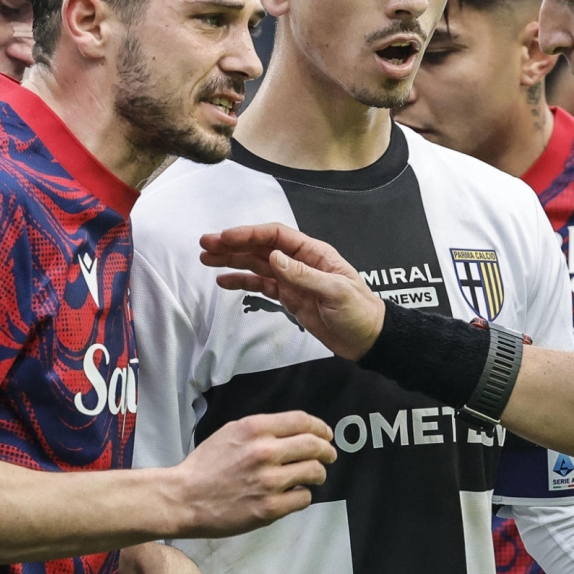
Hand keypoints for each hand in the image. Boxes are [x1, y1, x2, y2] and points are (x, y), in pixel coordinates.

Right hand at [170, 410, 334, 536]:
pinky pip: (303, 498)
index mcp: (254, 429)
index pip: (302, 421)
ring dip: (318, 474)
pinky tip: (293, 495)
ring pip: (314, 472)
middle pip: (314, 445)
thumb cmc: (205, 466)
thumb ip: (261, 430)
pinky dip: (303, 495)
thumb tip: (292, 432)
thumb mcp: (230, 433)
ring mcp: (268, 481)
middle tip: (329, 456)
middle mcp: (264, 452)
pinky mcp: (269, 508)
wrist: (183, 498)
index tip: (325, 435)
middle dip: (327, 451)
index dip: (320, 427)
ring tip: (313, 477)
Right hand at [199, 224, 386, 360]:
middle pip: (261, 247)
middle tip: (205, 245)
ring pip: (257, 265)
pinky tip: (223, 281)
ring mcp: (292, 279)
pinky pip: (261, 285)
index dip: (249, 234)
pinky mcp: (289, 297)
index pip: (276, 236)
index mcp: (314, 253)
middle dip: (233, 245)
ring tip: (206, 259)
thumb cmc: (359, 311)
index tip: (225, 237)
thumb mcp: (335, 292)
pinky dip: (242, 282)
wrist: (368, 339)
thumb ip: (303, 275)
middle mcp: (300, 262)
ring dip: (232, 260)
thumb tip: (273, 257)